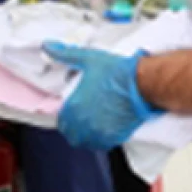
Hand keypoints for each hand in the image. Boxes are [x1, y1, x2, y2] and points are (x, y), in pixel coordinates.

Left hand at [44, 41, 163, 149]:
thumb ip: (65, 54)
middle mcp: (83, 123)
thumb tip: (48, 47)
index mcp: (74, 106)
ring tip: (94, 124)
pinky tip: (106, 129)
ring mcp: (98, 132)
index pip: (61, 119)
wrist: (142, 84)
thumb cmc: (118, 73)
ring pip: (85, 141)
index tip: (75, 108)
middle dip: (75, 126)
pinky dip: (101, 139)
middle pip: (71, 133)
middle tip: (85, 116)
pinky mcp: (114, 137)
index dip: (67, 114)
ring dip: (87, 135)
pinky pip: (101, 145)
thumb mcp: (88, 58)